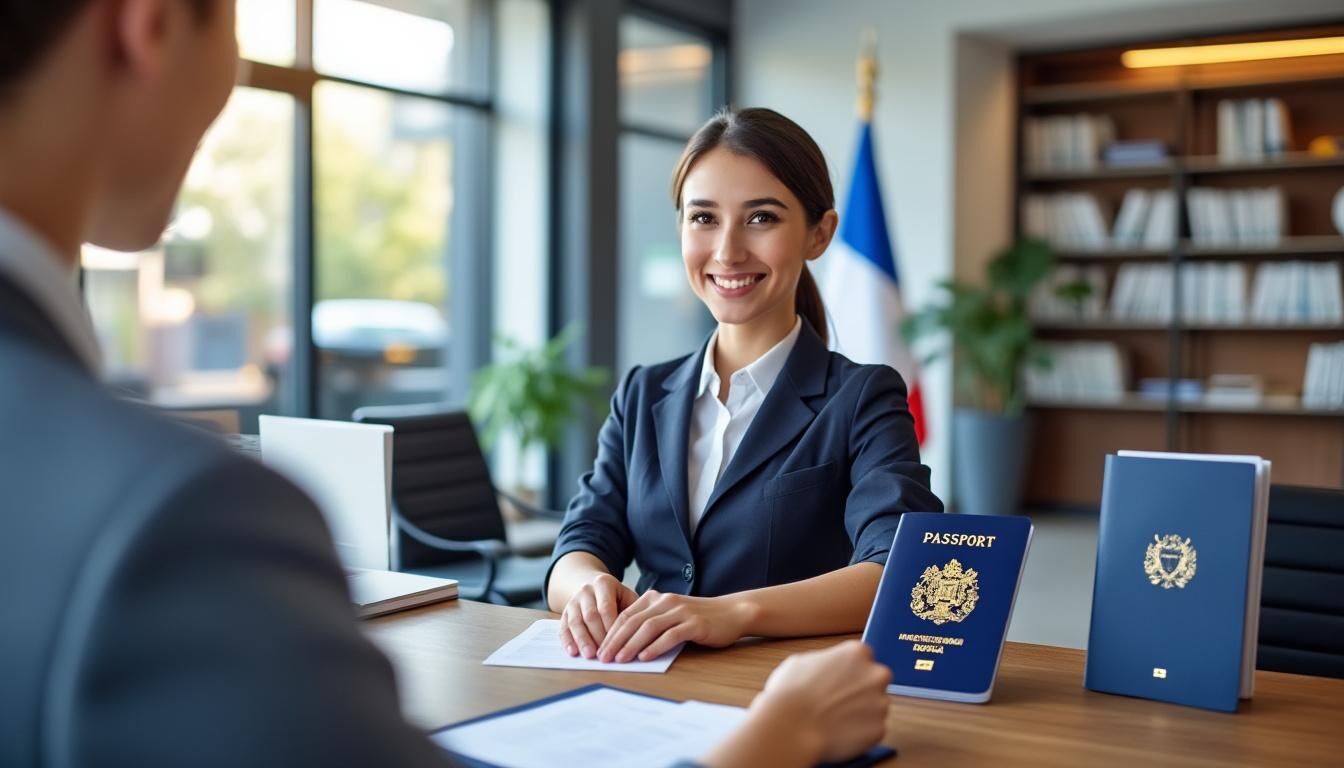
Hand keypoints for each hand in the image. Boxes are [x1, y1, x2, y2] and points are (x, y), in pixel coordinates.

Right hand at [557, 573, 636, 657]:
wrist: (593, 588)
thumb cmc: (617, 597)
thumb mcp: (627, 597)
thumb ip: (634, 611)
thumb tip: (641, 633)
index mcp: (603, 583)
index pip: (606, 606)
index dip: (610, 626)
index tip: (618, 643)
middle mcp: (586, 590)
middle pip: (590, 615)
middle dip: (597, 636)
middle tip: (605, 654)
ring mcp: (573, 601)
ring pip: (575, 622)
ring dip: (582, 640)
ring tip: (589, 656)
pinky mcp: (564, 613)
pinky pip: (564, 627)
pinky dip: (568, 641)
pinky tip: (573, 652)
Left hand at [596, 590, 755, 662]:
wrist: (732, 613)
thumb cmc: (698, 619)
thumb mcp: (670, 616)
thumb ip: (650, 624)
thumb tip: (624, 646)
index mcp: (655, 598)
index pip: (626, 616)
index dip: (610, 633)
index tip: (599, 650)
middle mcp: (665, 601)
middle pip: (633, 621)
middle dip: (615, 641)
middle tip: (603, 658)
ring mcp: (680, 611)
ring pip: (649, 627)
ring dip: (631, 645)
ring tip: (620, 660)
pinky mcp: (695, 623)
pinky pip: (670, 635)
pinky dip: (655, 646)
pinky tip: (645, 657)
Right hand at [750, 640, 891, 763]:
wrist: (790, 728)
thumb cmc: (790, 693)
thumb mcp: (801, 662)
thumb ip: (823, 662)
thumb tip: (826, 668)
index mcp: (857, 652)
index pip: (862, 659)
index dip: (848, 671)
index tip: (838, 681)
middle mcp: (876, 675)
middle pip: (875, 681)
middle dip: (861, 690)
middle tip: (838, 701)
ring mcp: (880, 703)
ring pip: (875, 707)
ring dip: (860, 712)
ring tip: (833, 719)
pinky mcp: (879, 729)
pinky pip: (872, 730)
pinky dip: (859, 733)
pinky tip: (838, 733)